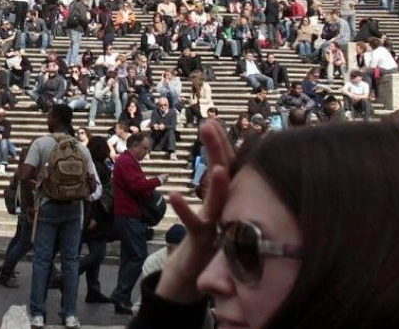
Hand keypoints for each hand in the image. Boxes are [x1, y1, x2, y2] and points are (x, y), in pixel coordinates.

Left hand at [155, 119, 235, 304]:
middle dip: (218, 149)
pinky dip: (184, 211)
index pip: (226, 166)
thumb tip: (219, 165)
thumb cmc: (202, 242)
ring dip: (219, 185)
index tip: (212, 120)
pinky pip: (195, 225)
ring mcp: (216, 227)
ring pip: (219, 202)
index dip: (220, 144)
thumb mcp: (208, 212)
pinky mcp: (202, 242)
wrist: (192, 279)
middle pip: (226, 175)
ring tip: (219, 166)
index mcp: (224, 199)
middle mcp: (226, 210)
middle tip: (209, 123)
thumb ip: (214, 192)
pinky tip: (173, 194)